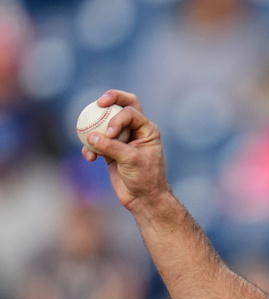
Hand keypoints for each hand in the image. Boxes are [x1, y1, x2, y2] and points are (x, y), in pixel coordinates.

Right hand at [80, 90, 168, 211]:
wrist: (143, 198)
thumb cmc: (145, 179)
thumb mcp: (130, 161)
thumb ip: (111, 147)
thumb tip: (90, 136)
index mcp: (147, 130)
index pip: (131, 111)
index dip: (118, 117)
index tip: (110, 133)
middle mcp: (136, 131)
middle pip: (123, 106)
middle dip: (111, 99)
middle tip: (99, 102)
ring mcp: (123, 139)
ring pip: (106, 124)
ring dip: (95, 130)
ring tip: (90, 142)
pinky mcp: (111, 150)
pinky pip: (97, 142)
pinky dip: (91, 147)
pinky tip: (90, 158)